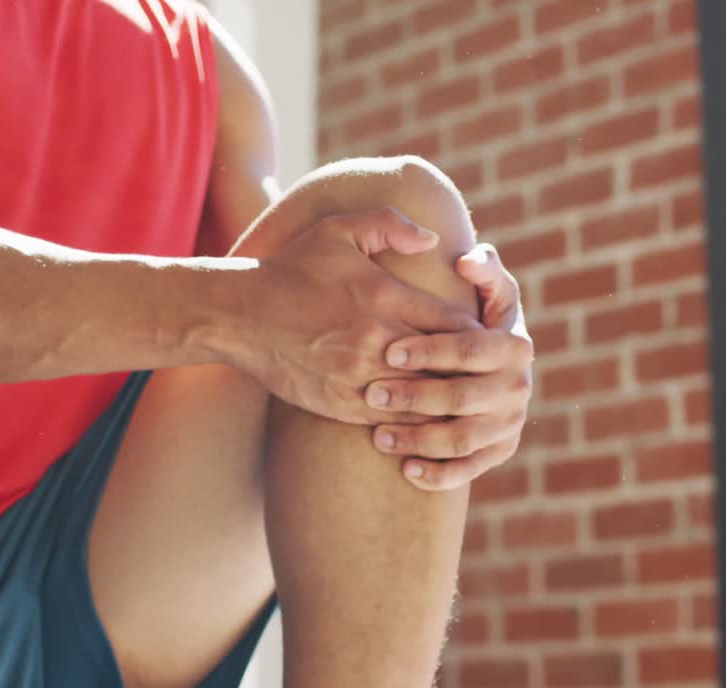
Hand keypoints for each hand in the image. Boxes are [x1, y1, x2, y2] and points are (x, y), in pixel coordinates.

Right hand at [236, 208, 482, 424]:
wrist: (238, 315)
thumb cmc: (291, 268)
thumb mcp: (337, 230)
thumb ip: (390, 226)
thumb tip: (434, 239)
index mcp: (384, 297)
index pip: (454, 324)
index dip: (477, 335)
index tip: (485, 339)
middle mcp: (376, 340)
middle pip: (446, 367)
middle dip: (469, 373)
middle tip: (487, 377)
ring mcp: (358, 376)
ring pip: (423, 401)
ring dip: (446, 404)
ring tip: (466, 405)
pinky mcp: (340, 404)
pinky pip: (391, 421)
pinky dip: (414, 424)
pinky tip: (427, 423)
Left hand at [364, 244, 533, 490]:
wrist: (489, 361)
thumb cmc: (476, 316)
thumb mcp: (487, 287)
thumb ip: (482, 268)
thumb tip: (466, 261)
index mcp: (515, 345)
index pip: (471, 349)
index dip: (430, 351)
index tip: (390, 352)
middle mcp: (519, 387)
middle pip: (462, 397)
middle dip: (415, 397)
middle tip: (373, 396)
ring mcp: (510, 422)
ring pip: (462, 438)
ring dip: (418, 440)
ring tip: (378, 436)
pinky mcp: (499, 450)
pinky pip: (469, 469)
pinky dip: (439, 474)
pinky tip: (406, 470)